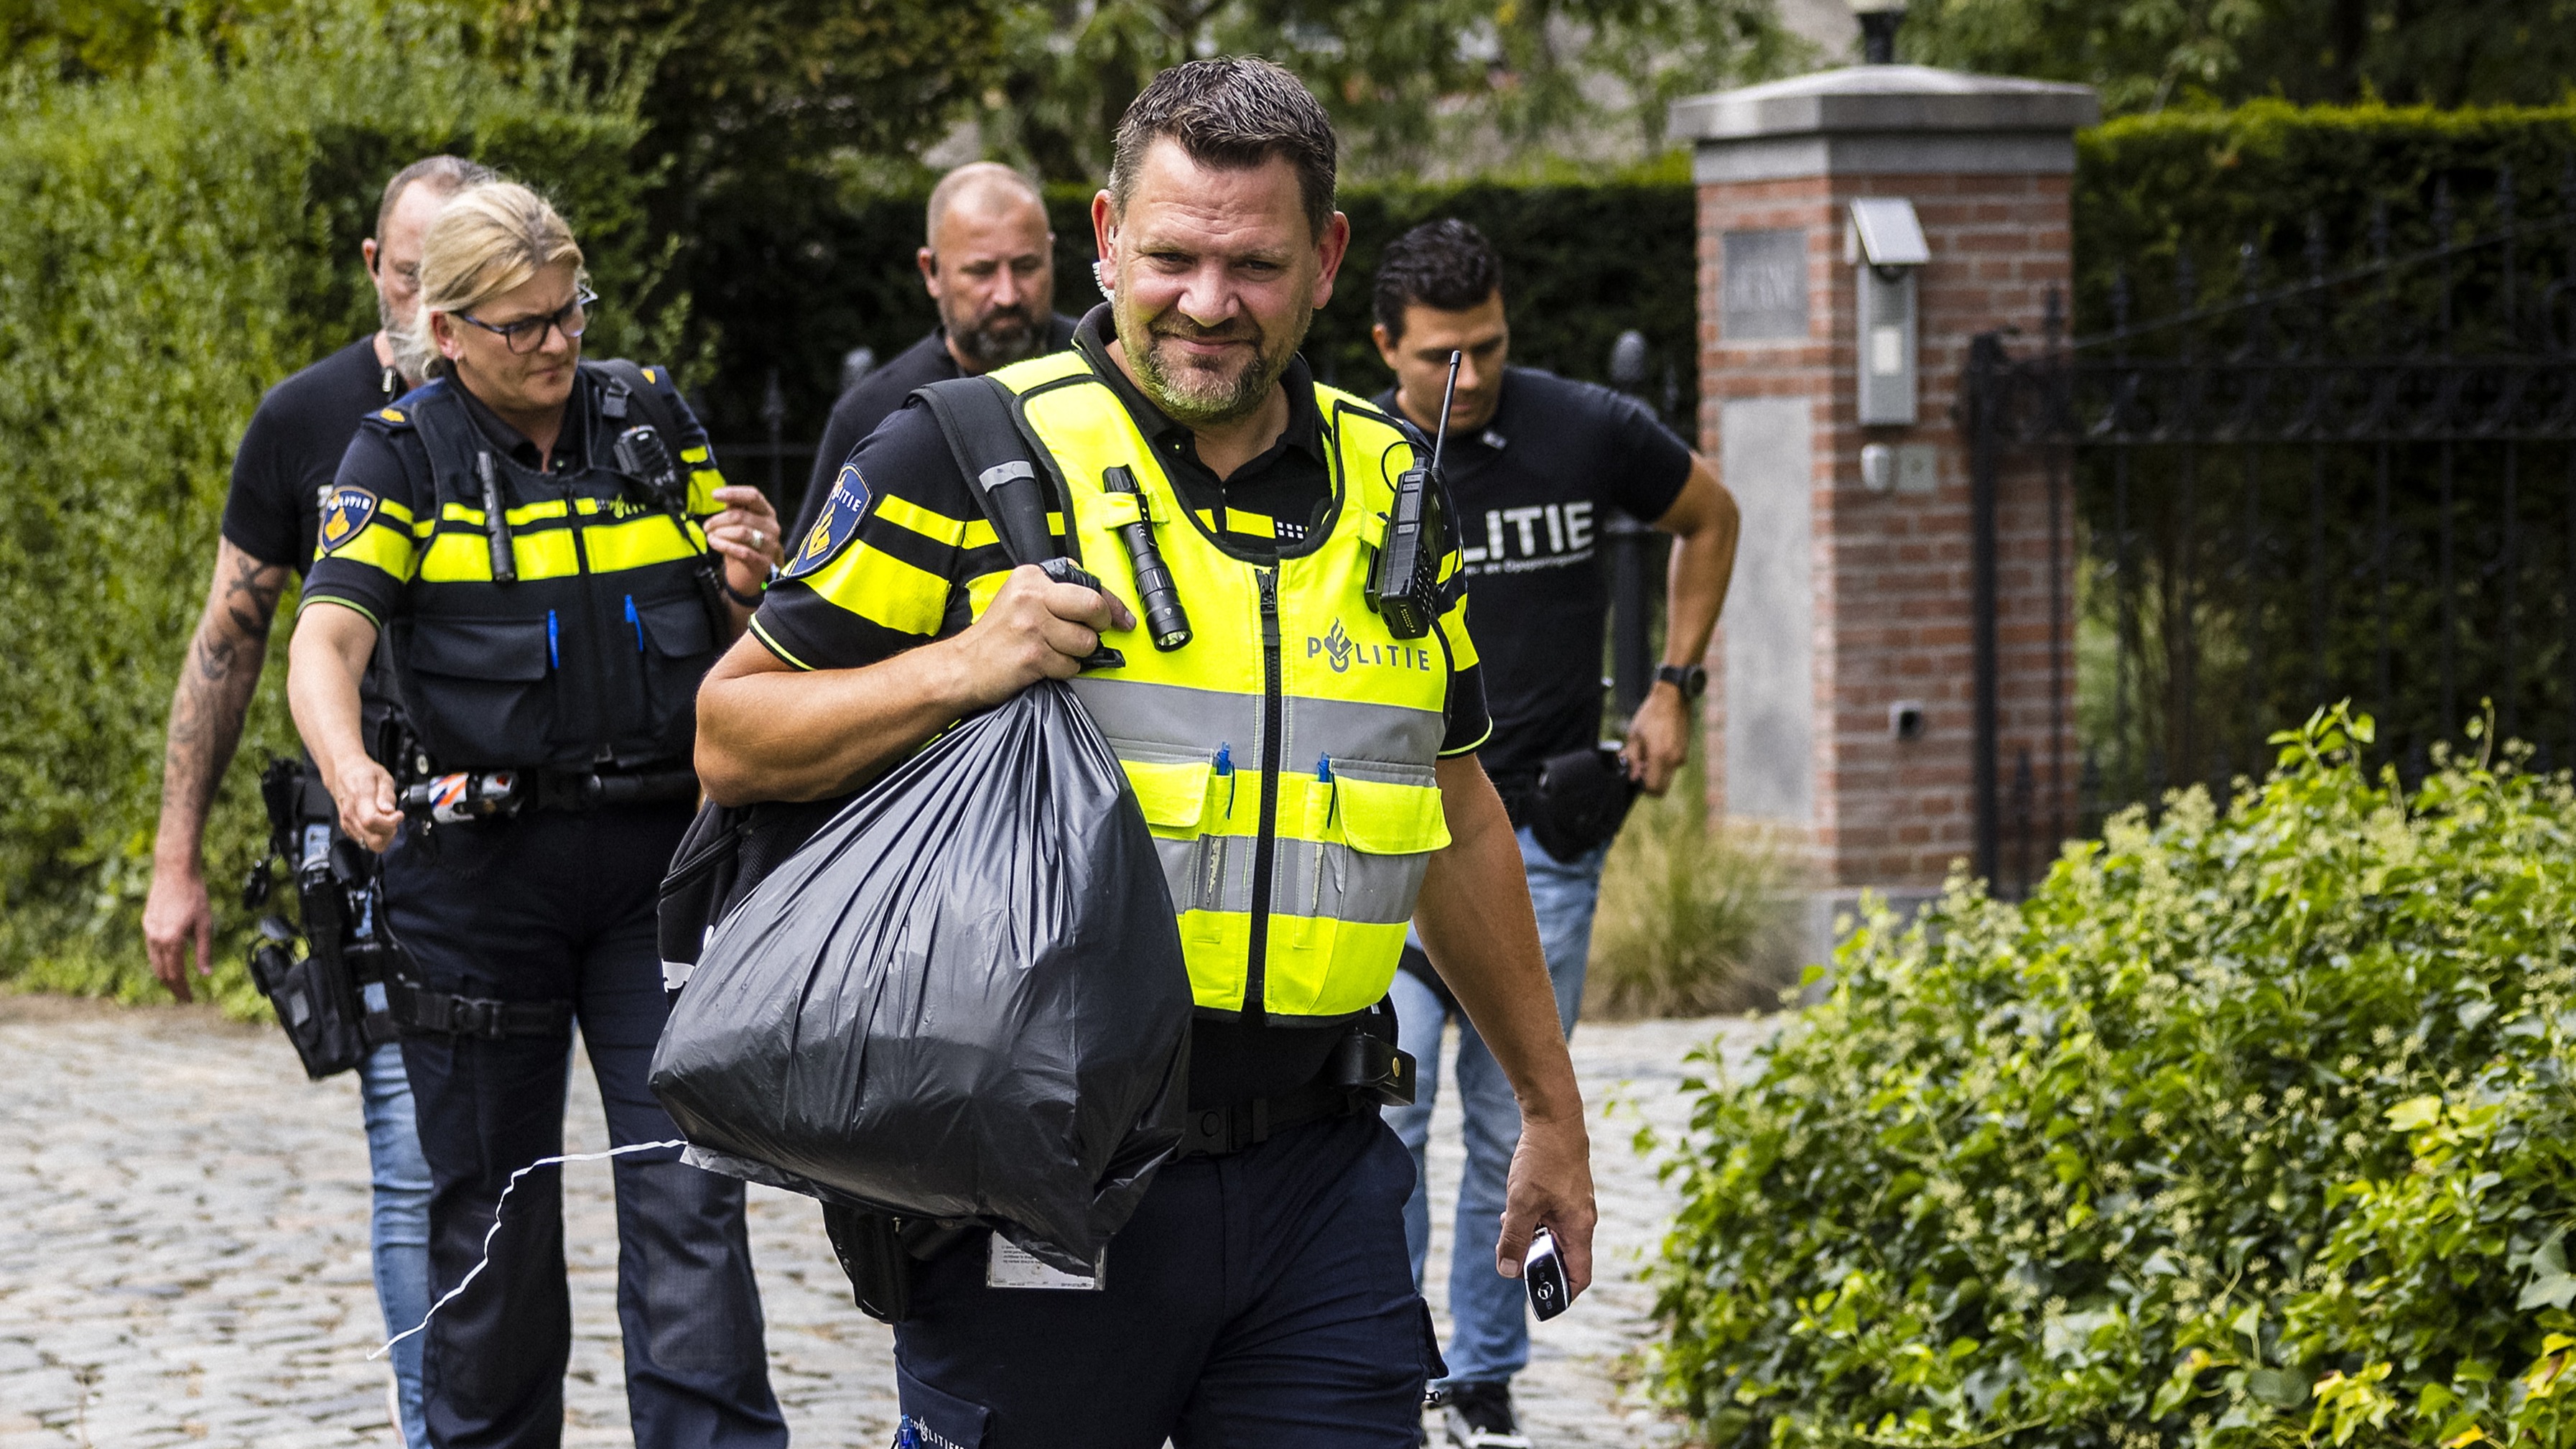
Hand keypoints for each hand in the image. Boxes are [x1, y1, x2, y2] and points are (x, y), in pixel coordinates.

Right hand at [142, 860, 213, 1002]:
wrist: (175, 872)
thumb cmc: (195, 896)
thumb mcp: (205, 925)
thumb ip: (204, 951)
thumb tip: (206, 974)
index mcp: (171, 940)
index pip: (175, 974)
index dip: (182, 989)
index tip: (190, 999)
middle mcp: (156, 938)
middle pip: (162, 972)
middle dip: (173, 986)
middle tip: (184, 996)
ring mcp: (149, 931)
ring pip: (154, 961)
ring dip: (165, 975)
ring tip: (177, 984)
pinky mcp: (147, 923)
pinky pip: (151, 949)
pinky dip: (160, 960)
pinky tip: (169, 963)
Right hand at [327, 756, 403, 852]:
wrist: (344, 772)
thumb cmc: (363, 773)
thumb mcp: (382, 777)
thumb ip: (386, 795)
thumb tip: (389, 810)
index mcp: (359, 798)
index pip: (372, 821)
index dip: (390, 823)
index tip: (398, 814)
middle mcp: (350, 814)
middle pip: (372, 840)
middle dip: (389, 833)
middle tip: (394, 819)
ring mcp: (347, 822)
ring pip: (369, 844)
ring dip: (383, 836)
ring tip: (387, 820)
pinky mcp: (347, 828)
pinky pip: (364, 841)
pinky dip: (375, 836)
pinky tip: (379, 823)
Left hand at [705, 485, 786, 596]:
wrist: (750, 574)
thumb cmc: (743, 544)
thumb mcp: (740, 523)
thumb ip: (734, 508)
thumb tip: (721, 494)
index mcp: (767, 512)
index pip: (753, 496)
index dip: (733, 493)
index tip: (714, 495)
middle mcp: (772, 527)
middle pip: (742, 515)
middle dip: (718, 520)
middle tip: (707, 526)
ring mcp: (770, 545)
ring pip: (741, 532)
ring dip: (720, 533)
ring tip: (710, 536)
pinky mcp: (764, 562)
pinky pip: (741, 551)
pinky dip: (724, 545)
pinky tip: (714, 543)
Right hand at [937, 564, 1135, 709]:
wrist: (963, 666)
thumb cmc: (996, 637)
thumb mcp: (1019, 598)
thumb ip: (1055, 592)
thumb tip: (1101, 601)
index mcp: (1032, 577)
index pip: (1086, 582)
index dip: (1111, 603)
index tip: (1121, 617)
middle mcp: (1032, 596)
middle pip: (1093, 606)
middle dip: (1100, 625)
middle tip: (1092, 634)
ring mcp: (1032, 625)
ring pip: (1085, 641)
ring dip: (1077, 654)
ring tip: (1054, 651)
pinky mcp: (1033, 655)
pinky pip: (1071, 665)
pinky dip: (1063, 670)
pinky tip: (1044, 665)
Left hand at [1496, 1110, 1596, 1299]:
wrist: (1554, 1120)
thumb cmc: (1543, 1160)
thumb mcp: (1521, 1204)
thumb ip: (1515, 1239)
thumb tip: (1508, 1271)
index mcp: (1579, 1229)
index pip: (1579, 1276)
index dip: (1562, 1293)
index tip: (1542, 1300)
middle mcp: (1582, 1221)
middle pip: (1564, 1258)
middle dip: (1539, 1264)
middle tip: (1513, 1261)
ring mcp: (1575, 1206)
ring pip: (1555, 1237)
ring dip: (1532, 1241)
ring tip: (1509, 1233)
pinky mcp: (1566, 1194)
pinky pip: (1551, 1219)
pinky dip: (1533, 1223)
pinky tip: (1514, 1213)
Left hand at [1621, 684, 1691, 795]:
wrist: (1672, 699)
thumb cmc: (1650, 715)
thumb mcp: (1634, 736)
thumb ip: (1632, 759)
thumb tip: (1632, 778)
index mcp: (1660, 756)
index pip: (1653, 788)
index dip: (1642, 787)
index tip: (1635, 775)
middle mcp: (1673, 760)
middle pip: (1662, 788)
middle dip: (1649, 783)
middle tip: (1639, 769)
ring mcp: (1681, 757)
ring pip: (1667, 777)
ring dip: (1656, 772)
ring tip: (1645, 753)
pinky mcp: (1684, 752)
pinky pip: (1672, 766)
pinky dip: (1663, 764)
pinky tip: (1655, 747)